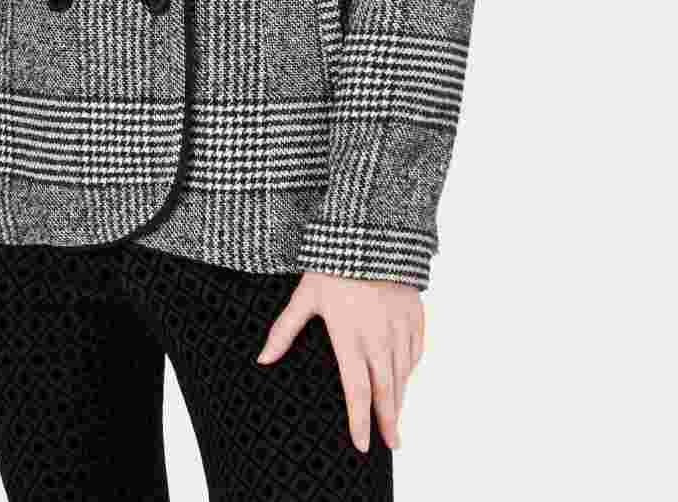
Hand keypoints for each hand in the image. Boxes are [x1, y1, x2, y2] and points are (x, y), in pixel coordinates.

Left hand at [256, 271, 423, 452]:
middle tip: (391, 445)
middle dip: (388, 422)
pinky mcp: (415, 314)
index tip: (362, 445)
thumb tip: (262, 360)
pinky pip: (415, 351)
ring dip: (400, 399)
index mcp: (350, 337)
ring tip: (395, 419)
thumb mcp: (304, 296)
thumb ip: (284, 331)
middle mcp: (379, 337)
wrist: (371, 232)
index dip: (360, 421)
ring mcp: (400, 327)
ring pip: (403, 374)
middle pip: (386, 391)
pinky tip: (404, 377)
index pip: (357, 391)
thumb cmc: (332, 264)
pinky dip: (409, 369)